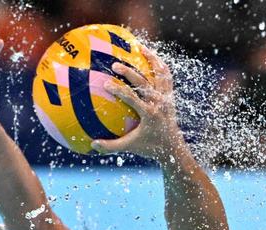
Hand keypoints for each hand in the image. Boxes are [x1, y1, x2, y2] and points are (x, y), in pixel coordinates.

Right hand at [90, 46, 184, 160]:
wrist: (173, 147)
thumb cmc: (150, 147)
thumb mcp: (130, 147)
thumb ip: (111, 146)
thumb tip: (92, 144)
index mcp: (149, 114)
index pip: (132, 99)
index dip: (119, 90)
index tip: (106, 84)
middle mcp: (159, 103)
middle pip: (144, 82)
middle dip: (129, 72)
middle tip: (115, 64)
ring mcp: (166, 97)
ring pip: (160, 73)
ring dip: (150, 59)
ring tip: (138, 47)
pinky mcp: (169, 95)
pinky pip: (166, 75)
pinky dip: (158, 64)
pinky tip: (149, 55)